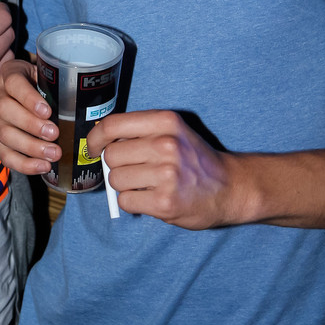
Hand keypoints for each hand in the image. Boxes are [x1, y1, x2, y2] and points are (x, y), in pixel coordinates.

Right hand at [0, 59, 60, 174]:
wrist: (26, 92)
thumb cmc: (42, 84)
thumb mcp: (48, 77)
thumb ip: (56, 86)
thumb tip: (79, 107)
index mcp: (9, 72)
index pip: (14, 83)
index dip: (29, 98)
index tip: (48, 111)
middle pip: (5, 110)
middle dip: (31, 125)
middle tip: (55, 135)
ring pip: (3, 134)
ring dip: (30, 147)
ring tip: (53, 154)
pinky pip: (3, 153)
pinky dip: (23, 163)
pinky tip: (42, 166)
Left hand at [88, 110, 238, 229]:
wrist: (230, 187)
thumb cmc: (194, 159)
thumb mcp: (173, 131)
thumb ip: (140, 131)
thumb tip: (98, 138)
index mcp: (166, 122)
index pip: (112, 125)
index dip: (95, 138)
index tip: (93, 148)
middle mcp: (166, 145)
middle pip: (111, 155)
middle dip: (115, 166)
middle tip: (134, 171)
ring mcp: (166, 175)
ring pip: (116, 180)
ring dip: (124, 186)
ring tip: (146, 185)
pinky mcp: (165, 202)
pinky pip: (125, 201)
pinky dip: (132, 202)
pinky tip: (150, 198)